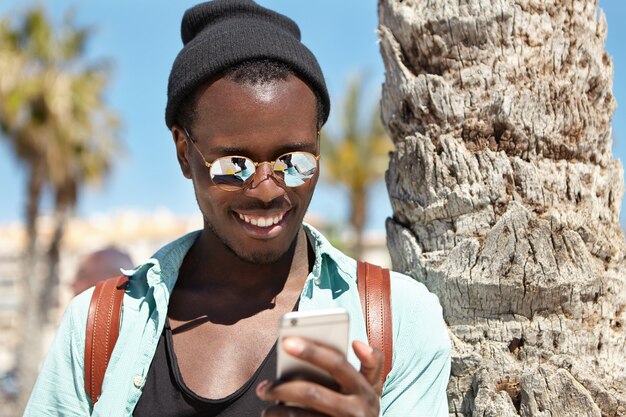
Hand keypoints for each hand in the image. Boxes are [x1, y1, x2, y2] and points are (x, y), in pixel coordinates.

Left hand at [256, 337, 382, 416]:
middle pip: (313, 393)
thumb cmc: (360, 407)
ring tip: (265, 398)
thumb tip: (357, 343)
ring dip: (277, 408)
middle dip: (284, 386)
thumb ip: (371, 363)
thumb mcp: (372, 388)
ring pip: (302, 414)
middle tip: (263, 384)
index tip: (287, 341)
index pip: (337, 363)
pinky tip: (271, 413)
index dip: (312, 351)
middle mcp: (358, 410)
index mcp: (366, 389)